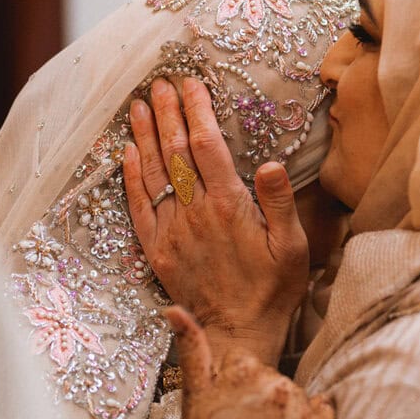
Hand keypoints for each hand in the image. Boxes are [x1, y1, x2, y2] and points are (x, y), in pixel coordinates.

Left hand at [122, 77, 309, 365]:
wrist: (237, 335)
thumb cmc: (272, 291)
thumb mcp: (291, 247)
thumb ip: (279, 203)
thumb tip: (270, 164)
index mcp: (229, 206)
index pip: (207, 146)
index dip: (197, 111)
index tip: (192, 84)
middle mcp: (195, 213)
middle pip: (175, 152)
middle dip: (168, 113)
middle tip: (161, 83)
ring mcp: (172, 231)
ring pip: (153, 173)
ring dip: (144, 136)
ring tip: (140, 105)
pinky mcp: (157, 250)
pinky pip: (138, 206)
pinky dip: (131, 176)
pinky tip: (127, 152)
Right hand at [168, 306, 334, 418]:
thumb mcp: (192, 401)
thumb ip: (191, 349)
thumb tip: (174, 308)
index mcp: (243, 371)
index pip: (247, 365)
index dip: (236, 391)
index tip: (228, 417)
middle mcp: (276, 384)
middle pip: (273, 380)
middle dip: (261, 402)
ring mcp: (301, 410)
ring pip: (298, 398)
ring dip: (286, 416)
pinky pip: (325, 414)